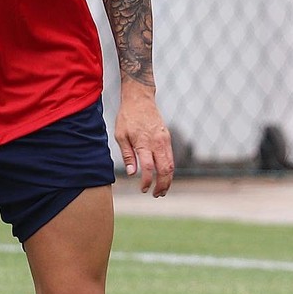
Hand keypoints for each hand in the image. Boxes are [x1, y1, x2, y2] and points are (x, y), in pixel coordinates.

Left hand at [115, 81, 174, 196]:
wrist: (140, 99)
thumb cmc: (127, 117)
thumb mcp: (120, 135)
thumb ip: (127, 155)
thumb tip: (132, 173)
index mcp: (143, 143)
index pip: (148, 168)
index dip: (147, 182)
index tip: (143, 189)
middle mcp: (157, 143)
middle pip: (165, 170)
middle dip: (162, 185)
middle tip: (156, 195)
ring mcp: (164, 140)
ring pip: (171, 165)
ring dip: (168, 180)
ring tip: (162, 190)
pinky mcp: (167, 138)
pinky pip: (171, 157)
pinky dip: (169, 169)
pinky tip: (164, 176)